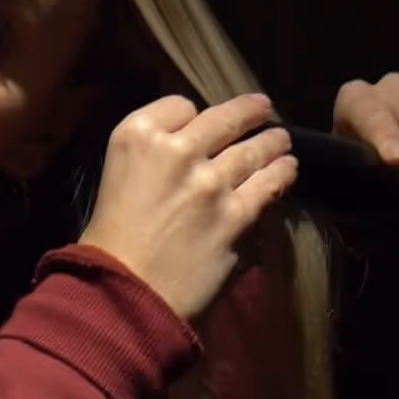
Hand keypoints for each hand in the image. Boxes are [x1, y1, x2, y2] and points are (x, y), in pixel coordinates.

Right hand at [79, 92, 297, 323]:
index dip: (194, 114)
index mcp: (137, 135)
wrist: (123, 293)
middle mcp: (177, 150)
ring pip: (253, 150)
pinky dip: (282, 174)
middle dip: (250, 111)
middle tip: (264, 108)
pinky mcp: (237, 215)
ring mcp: (211, 181)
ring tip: (283, 140)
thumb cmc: (109, 242)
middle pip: (224, 119)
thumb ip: (153, 153)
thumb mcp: (117, 175)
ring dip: (273, 142)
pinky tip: (288, 169)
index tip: (200, 123)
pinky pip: (269, 185)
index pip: (179, 105)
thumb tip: (194, 147)